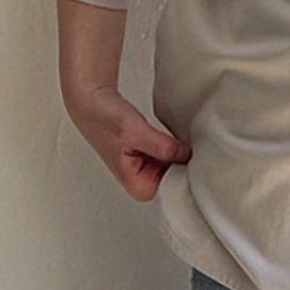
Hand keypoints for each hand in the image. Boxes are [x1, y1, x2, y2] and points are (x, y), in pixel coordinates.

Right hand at [64, 84, 190, 202]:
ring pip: (176, 166)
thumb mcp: (136, 132)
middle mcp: (143, 182)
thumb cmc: (103, 118)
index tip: (198, 159)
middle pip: (178, 179)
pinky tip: (176, 139)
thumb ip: (162, 147)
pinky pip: (172, 156)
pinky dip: (176, 147)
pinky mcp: (151, 157)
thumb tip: (187, 155)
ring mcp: (148, 170)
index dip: (187, 172)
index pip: (175, 188)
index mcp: (138, 186)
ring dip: (180, 153)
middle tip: (194, 147)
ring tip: (181, 140)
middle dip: (185, 162)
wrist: (91, 101)